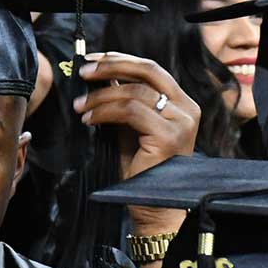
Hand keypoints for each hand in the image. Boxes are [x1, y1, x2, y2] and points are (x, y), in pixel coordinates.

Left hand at [75, 52, 198, 234]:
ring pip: (133, 92)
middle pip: (146, 70)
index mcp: (181, 102)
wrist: (155, 207)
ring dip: (100, 96)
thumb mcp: (131, 127)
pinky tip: (88, 119)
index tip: (93, 59)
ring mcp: (180, 121)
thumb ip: (124, 101)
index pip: (150, 68)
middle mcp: (187, 108)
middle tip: (83, 72)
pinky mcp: (168, 136)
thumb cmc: (142, 170)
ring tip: (79, 106)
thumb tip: (101, 76)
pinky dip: (104, 112)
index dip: (120, 59)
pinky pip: (129, 112)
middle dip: (111, 66)